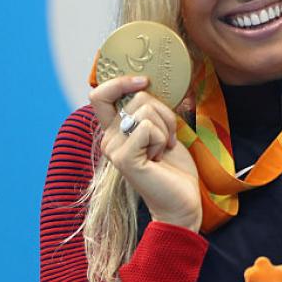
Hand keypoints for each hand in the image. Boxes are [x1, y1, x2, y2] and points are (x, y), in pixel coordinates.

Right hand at [91, 75, 201, 231]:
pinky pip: (148, 127)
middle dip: (165, 112)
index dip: (120, 81)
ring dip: (166, 127)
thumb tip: (151, 82)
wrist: (182, 200)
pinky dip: (163, 139)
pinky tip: (160, 157)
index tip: (144, 82)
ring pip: (146, 110)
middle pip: (138, 97)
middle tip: (168, 137)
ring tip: (164, 149)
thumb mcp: (164, 128)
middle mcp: (108, 138)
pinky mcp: (124, 158)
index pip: (100, 95)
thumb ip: (152, 109)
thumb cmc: (175, 167)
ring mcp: (113, 148)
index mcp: (115, 129)